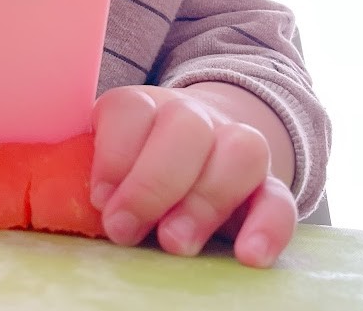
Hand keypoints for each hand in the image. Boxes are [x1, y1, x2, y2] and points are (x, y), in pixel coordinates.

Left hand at [90, 85, 297, 267]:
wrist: (196, 155)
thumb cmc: (136, 168)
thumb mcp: (108, 164)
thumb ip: (99, 175)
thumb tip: (82, 202)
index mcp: (144, 107)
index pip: (131, 109)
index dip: (113, 154)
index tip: (100, 200)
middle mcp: (192, 116)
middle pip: (186, 125)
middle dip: (153, 183)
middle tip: (125, 230)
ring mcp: (235, 146)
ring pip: (241, 152)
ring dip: (205, 201)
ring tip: (174, 244)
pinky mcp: (270, 186)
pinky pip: (281, 197)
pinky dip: (268, 227)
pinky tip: (249, 256)